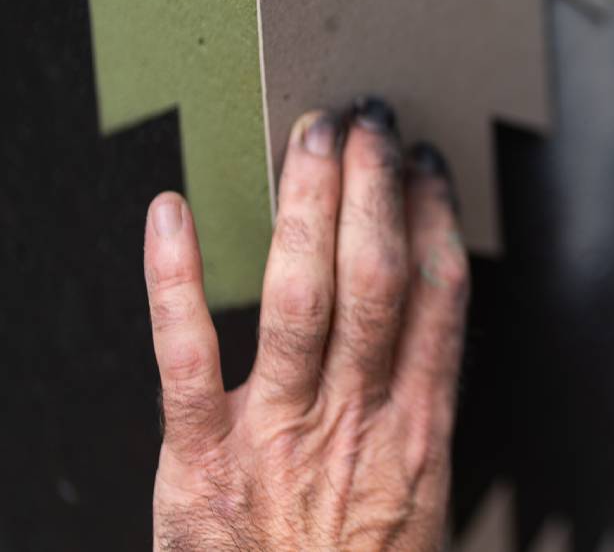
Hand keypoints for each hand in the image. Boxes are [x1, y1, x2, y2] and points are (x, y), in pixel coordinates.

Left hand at [144, 99, 468, 550]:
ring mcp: (277, 432)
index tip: (428, 167)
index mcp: (417, 431)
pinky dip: (174, 280)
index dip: (436, 220)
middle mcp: (355, 419)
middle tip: (370, 123)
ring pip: (301, 298)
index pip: (439, 299)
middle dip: (375, 190)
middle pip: (376, 281)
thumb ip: (418, 404)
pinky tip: (171, 215)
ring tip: (313, 141)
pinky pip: (184, 356)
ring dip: (308, 208)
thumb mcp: (419, 492)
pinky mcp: (199, 458)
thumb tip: (428, 317)